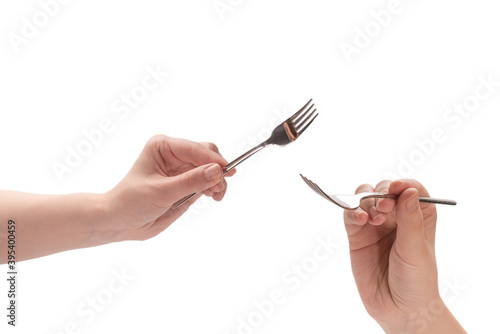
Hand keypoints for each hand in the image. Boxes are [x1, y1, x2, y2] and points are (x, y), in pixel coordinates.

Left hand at [105, 135, 235, 241]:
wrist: (119, 222)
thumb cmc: (131, 201)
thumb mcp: (162, 192)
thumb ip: (191, 182)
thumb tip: (217, 171)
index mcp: (163, 147)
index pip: (195, 148)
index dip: (212, 159)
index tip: (227, 171)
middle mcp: (174, 154)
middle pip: (206, 155)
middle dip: (216, 169)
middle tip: (220, 187)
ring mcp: (181, 170)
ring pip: (210, 168)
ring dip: (217, 181)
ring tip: (217, 195)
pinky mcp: (186, 184)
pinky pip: (207, 182)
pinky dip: (213, 188)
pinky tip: (214, 196)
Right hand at [343, 179, 464, 332]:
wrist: (398, 309)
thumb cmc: (416, 281)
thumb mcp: (416, 250)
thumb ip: (410, 220)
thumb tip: (409, 191)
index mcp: (418, 217)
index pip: (411, 190)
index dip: (403, 184)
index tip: (397, 188)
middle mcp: (395, 218)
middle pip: (385, 189)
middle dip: (383, 192)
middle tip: (385, 206)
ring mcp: (374, 226)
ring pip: (365, 198)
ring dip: (366, 201)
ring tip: (373, 218)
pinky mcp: (356, 236)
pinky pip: (350, 215)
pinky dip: (351, 211)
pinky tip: (359, 219)